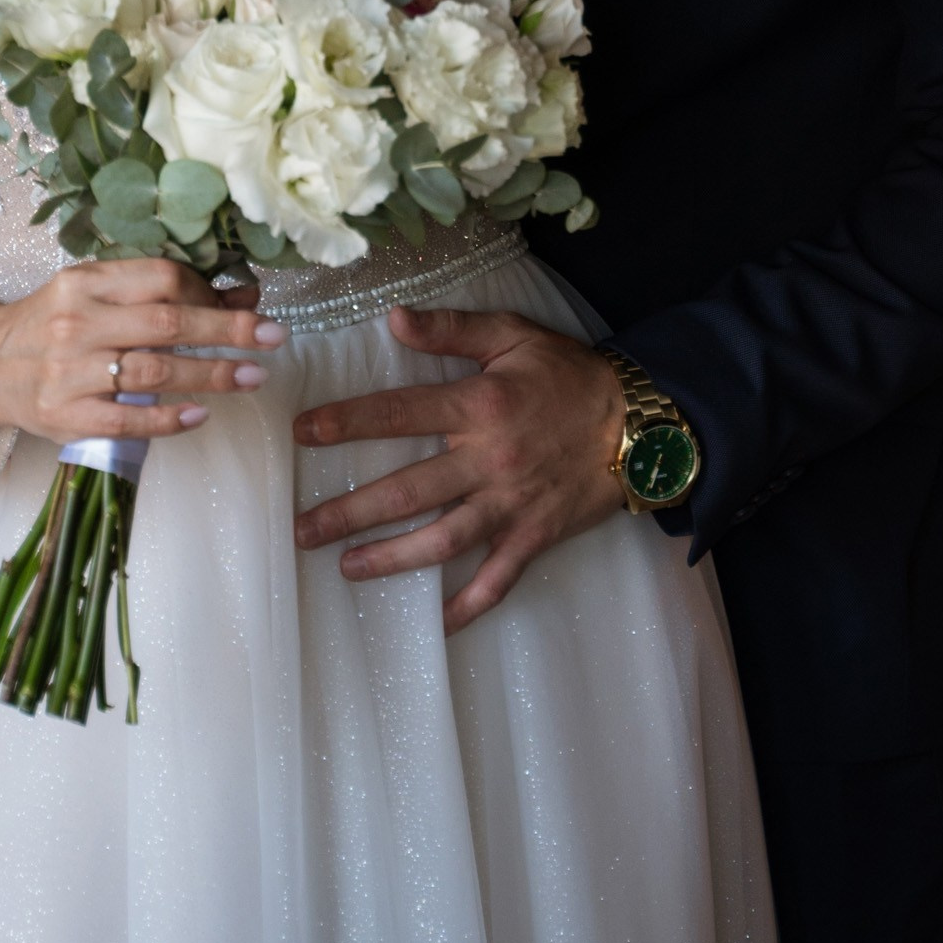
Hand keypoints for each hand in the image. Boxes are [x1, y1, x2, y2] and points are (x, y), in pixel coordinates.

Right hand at [0, 259, 283, 442]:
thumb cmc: (51, 324)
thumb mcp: (95, 295)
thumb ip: (158, 294)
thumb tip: (241, 295)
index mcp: (85, 282)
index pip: (161, 278)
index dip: (208, 292)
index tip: (241, 307)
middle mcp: (77, 322)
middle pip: (166, 323)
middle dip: (228, 330)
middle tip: (274, 337)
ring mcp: (69, 371)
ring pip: (153, 370)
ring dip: (211, 375)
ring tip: (253, 377)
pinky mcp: (64, 415)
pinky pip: (126, 419)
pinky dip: (167, 418)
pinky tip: (200, 415)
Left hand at [292, 305, 627, 630]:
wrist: (641, 424)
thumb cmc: (570, 376)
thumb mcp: (512, 336)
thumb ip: (451, 329)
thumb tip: (393, 318)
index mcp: (479, 406)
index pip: (398, 414)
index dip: (346, 423)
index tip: (302, 434)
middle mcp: (489, 461)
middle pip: (407, 491)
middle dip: (349, 512)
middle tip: (302, 529)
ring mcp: (511, 505)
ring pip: (441, 540)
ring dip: (391, 559)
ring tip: (346, 568)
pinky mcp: (535, 536)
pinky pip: (498, 580)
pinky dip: (468, 606)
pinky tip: (436, 624)